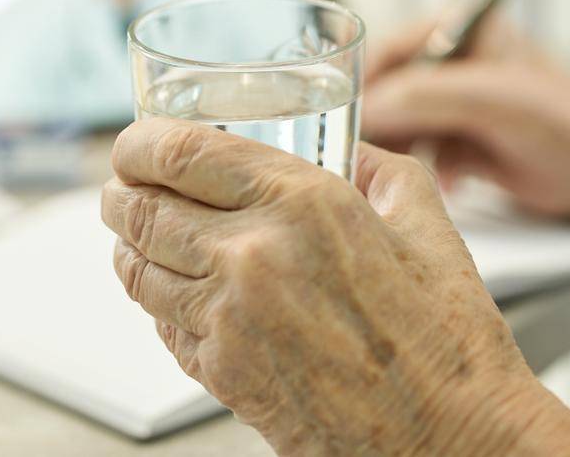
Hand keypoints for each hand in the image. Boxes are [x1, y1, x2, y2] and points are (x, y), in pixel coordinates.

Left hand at [102, 118, 569, 455]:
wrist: (448, 435)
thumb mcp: (426, 220)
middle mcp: (254, 254)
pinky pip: (163, 326)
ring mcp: (230, 318)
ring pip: (141, 269)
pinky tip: (170, 292)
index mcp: (304, 202)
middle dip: (122, 193)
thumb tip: (350, 147)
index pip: (183, 153)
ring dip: (128, 246)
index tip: (135, 143)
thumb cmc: (446, 338)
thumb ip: (379, 168)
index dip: (142, 143)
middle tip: (122, 187)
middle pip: (144, 209)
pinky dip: (157, 302)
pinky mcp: (222, 373)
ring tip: (132, 234)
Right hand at [364, 18, 569, 258]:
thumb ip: (422, 96)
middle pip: (387, 89)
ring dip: (399, 149)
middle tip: (357, 154)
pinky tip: (446, 180)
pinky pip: (423, 154)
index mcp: (460, 29)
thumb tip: (365, 110)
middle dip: (376, 123)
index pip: (386, 49)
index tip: (336, 119)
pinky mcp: (468, 143)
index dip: (359, 84)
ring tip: (397, 170)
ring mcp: (461, 105)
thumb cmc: (568, 122)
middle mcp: (456, 63)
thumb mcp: (487, 100)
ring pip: (402, 125)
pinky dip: (423, 168)